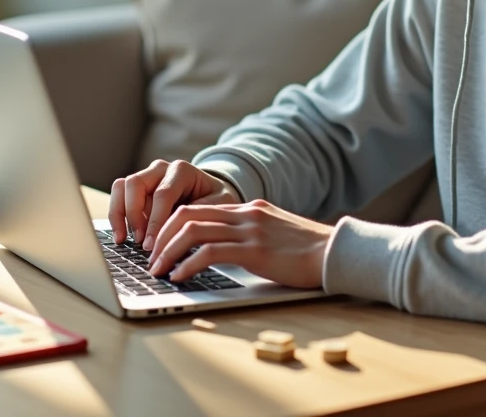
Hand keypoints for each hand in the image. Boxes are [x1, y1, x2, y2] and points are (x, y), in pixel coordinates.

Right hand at [108, 159, 241, 250]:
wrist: (212, 193)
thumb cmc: (217, 200)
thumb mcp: (220, 205)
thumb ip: (202, 214)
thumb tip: (181, 232)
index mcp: (182, 170)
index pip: (162, 194)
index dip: (154, 220)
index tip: (151, 244)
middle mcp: (161, 169)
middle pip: (136, 184)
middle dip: (134, 215)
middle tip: (140, 241)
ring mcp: (147, 176)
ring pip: (122, 186)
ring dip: (120, 213)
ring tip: (124, 239)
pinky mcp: (137, 188)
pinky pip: (119, 194)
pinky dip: (116, 214)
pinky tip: (121, 236)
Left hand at [146, 199, 332, 288]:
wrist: (336, 252)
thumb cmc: (309, 252)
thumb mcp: (275, 234)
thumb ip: (251, 235)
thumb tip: (223, 251)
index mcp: (248, 209)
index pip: (198, 208)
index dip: (172, 225)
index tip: (160, 245)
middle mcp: (244, 214)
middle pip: (187, 214)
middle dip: (161, 236)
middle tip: (149, 257)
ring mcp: (249, 230)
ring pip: (192, 231)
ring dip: (167, 251)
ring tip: (157, 270)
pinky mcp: (254, 250)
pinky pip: (209, 253)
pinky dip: (187, 264)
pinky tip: (179, 277)